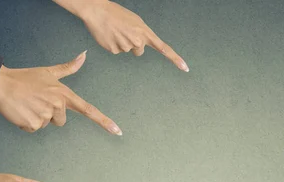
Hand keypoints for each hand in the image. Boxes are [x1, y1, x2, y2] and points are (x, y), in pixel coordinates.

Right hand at [0, 51, 121, 133]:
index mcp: (64, 94)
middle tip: (36, 101)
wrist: (1, 83)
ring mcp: (46, 115)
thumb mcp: (49, 72)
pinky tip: (21, 111)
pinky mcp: (33, 124)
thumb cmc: (25, 78)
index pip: (88, 110)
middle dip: (50, 114)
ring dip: (37, 118)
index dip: (104, 121)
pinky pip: (34, 129)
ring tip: (28, 104)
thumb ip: (68, 68)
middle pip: (61, 121)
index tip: (117, 131)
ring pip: (46, 125)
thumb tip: (84, 56)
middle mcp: (58, 105)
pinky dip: (27, 123)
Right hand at [56, 0, 187, 70]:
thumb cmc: (116, 14)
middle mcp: (138, 40)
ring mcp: (126, 46)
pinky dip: (113, 45)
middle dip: (133, 44)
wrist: (97, 10)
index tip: (185, 68)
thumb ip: (142, 35)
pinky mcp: (114, 50)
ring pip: (127, 51)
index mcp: (145, 32)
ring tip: (115, 31)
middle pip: (139, 51)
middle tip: (124, 31)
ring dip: (122, 43)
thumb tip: (140, 48)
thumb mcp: (135, 22)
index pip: (164, 48)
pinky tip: (109, 35)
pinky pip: (117, 52)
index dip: (175, 59)